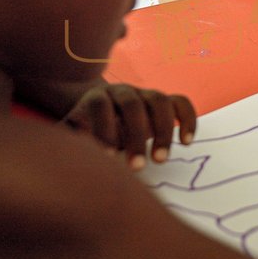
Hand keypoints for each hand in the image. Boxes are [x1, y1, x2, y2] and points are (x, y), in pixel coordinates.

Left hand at [61, 84, 196, 170]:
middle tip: (136, 167)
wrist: (99, 110)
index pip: (100, 105)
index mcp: (96, 96)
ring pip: (160, 101)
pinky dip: (187, 120)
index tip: (108, 158)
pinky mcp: (163, 102)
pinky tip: (186, 142)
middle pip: (133, 104)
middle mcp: (122, 91)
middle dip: (136, 136)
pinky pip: (181, 103)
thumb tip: (71, 153)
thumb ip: (70, 140)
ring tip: (160, 160)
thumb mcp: (71, 134)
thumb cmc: (85, 130)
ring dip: (163, 131)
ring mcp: (145, 94)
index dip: (104, 129)